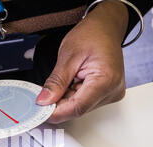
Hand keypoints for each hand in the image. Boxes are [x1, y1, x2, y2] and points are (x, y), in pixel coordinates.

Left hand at [36, 1, 128, 122]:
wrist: (105, 27)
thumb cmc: (92, 35)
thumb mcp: (68, 56)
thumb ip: (56, 81)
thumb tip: (44, 100)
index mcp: (106, 80)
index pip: (77, 107)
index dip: (56, 112)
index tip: (40, 111)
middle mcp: (112, 90)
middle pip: (79, 109)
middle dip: (59, 104)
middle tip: (44, 94)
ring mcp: (111, 93)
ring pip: (81, 107)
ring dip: (66, 99)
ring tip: (63, 80)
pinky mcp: (107, 93)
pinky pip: (85, 101)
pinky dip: (73, 95)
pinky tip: (70, 83)